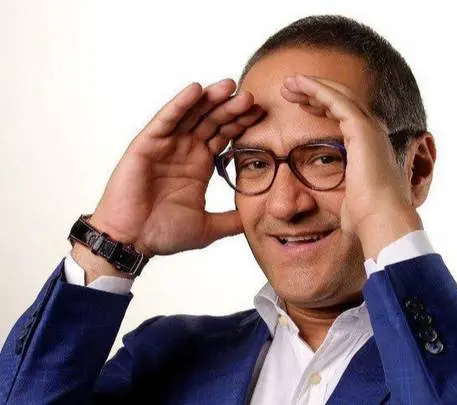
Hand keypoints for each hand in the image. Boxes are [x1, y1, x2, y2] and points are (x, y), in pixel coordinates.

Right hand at [89, 80, 263, 257]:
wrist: (132, 242)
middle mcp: (184, 150)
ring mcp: (166, 145)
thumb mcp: (207, 227)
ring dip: (209, 99)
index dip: (241, 123)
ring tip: (229, 86)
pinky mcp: (147, 144)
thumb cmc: (163, 233)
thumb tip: (255, 221)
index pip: (224, 135)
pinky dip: (180, 104)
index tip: (261, 113)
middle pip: (212, 120)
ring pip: (191, 114)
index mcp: (200, 164)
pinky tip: (196, 90)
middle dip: (231, 108)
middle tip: (250, 96)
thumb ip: (231, 221)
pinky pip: (166, 120)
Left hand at [281, 74, 421, 256]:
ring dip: (312, 86)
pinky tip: (299, 84)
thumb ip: (334, 192)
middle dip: (314, 92)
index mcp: (369, 148)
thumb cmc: (364, 218)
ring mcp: (370, 130)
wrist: (381, 220)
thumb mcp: (344, 200)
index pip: (345, 116)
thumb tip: (315, 204)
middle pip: (342, 101)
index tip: (301, 105)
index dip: (322, 106)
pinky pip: (336, 100)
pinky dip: (317, 89)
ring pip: (339, 95)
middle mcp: (373, 134)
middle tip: (289, 89)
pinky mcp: (362, 130)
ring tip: (288, 83)